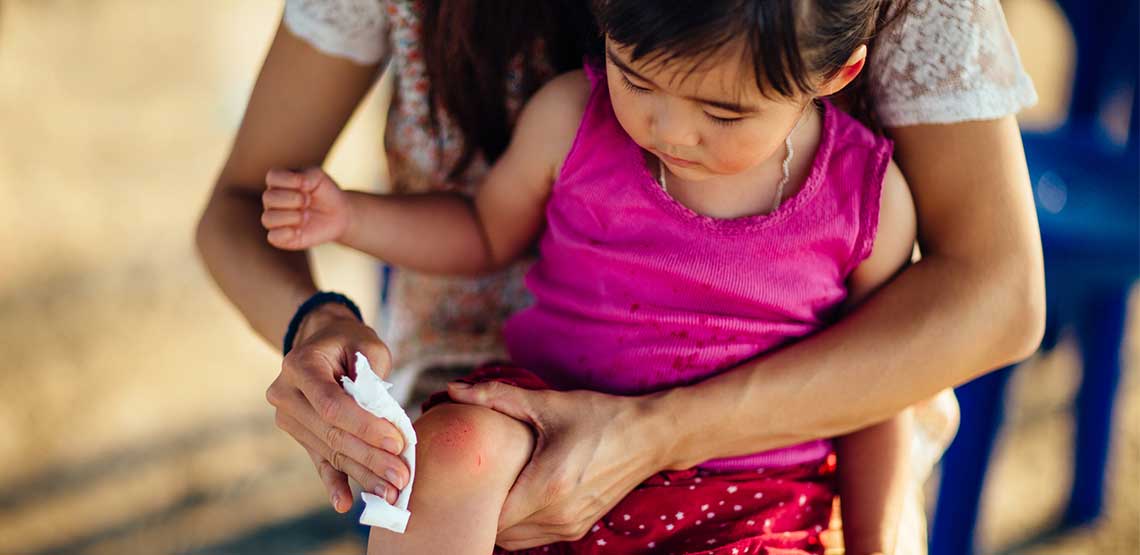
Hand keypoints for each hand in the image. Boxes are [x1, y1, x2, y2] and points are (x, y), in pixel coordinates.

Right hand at [261, 167, 350, 249]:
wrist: (337, 214)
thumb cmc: (324, 193)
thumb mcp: (319, 177)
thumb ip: (307, 175)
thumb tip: (299, 183)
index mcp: (278, 183)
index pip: (272, 177)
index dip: (289, 180)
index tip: (306, 184)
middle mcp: (272, 201)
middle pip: (268, 197)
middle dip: (292, 198)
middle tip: (308, 201)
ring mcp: (275, 219)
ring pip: (267, 218)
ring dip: (290, 216)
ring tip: (306, 216)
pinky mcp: (280, 238)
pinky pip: (272, 237)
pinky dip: (286, 233)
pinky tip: (299, 231)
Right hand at [266, 302, 410, 512]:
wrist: (321, 341)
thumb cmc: (350, 342)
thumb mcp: (367, 346)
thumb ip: (374, 379)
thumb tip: (385, 423)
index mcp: (300, 365)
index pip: (333, 405)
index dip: (366, 427)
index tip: (398, 443)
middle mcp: (285, 393)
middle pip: (332, 434)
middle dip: (370, 458)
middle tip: (402, 476)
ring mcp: (288, 417)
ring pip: (330, 451)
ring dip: (362, 474)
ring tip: (391, 491)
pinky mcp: (299, 434)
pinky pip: (318, 461)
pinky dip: (334, 482)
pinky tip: (344, 503)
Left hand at [446, 381, 671, 549]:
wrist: (649, 436)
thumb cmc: (599, 417)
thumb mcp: (547, 403)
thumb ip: (495, 396)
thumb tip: (452, 389)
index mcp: (547, 487)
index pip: (490, 517)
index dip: (471, 500)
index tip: (461, 477)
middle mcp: (558, 516)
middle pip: (499, 532)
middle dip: (482, 508)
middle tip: (472, 479)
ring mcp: (570, 526)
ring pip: (515, 539)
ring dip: (501, 518)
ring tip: (495, 485)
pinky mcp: (578, 527)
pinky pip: (535, 536)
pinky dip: (521, 522)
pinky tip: (519, 492)